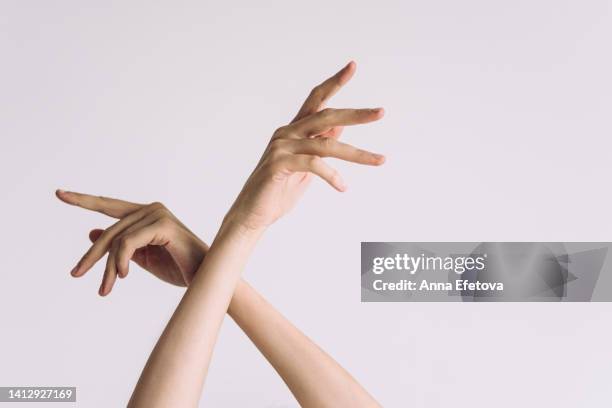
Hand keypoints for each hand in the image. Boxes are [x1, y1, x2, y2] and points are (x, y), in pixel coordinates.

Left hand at [56, 190, 207, 295]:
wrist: (205, 279)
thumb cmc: (179, 268)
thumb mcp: (142, 258)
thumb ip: (120, 246)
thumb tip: (92, 233)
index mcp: (148, 214)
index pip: (110, 206)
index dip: (85, 200)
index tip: (60, 194)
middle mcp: (152, 209)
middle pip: (110, 230)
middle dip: (91, 255)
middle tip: (76, 274)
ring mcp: (157, 214)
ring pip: (117, 240)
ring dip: (106, 267)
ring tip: (104, 289)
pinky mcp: (162, 225)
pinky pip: (129, 243)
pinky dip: (120, 261)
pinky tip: (121, 275)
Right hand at [225, 61, 384, 231]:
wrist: (252, 214)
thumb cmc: (279, 192)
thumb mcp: (307, 167)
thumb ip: (320, 145)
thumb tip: (340, 126)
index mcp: (294, 130)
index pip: (316, 99)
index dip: (334, 82)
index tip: (352, 66)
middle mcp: (287, 133)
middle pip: (327, 116)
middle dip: (356, 114)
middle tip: (381, 112)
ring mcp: (282, 147)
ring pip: (327, 145)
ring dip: (357, 154)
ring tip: (380, 160)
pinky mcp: (279, 163)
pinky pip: (314, 164)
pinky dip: (333, 176)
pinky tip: (343, 187)